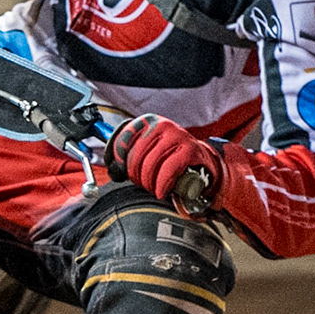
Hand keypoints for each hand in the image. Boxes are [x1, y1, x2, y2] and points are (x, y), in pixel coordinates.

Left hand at [105, 115, 222, 208]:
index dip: (118, 159)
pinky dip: (162, 184)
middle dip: (135, 176)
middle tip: (141, 184)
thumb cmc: (170, 158)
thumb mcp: (148, 150)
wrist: (201, 162)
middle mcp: (162, 125)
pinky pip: (168, 170)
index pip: (123, 138)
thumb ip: (130, 154)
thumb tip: (113, 171)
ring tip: (153, 188)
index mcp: (148, 121)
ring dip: (149, 183)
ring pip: (151, 164)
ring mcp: (177, 136)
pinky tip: (162, 191)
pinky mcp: (190, 149)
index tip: (119, 173)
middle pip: (136, 155)